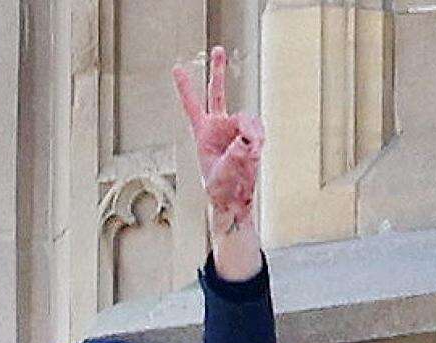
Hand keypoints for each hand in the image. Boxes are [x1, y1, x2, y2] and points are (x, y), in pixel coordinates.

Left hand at [172, 45, 261, 235]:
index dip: (185, 87)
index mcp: (202, 133)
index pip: (192, 106)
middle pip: (218, 93)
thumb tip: (249, 140)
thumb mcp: (222, 172)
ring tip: (252, 149)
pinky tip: (256, 150)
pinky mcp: (251, 138)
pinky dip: (258, 140)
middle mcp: (219, 127)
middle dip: (219, 71)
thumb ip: (236, 154)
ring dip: (251, 132)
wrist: (235, 200)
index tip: (176, 67)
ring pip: (246, 118)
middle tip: (218, 50)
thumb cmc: (220, 189)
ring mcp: (236, 131)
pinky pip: (258, 132)